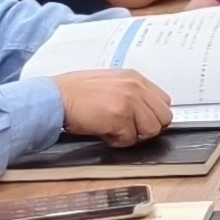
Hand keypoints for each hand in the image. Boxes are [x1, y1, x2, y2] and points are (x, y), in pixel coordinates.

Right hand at [54, 69, 173, 142]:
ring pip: (151, 130)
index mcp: (135, 77)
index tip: (139, 121)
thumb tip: (146, 112)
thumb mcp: (111, 83)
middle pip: (163, 117)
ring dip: (133, 135)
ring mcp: (129, 101)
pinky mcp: (119, 116)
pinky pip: (130, 139)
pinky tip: (104, 131)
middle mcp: (136, 87)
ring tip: (114, 129)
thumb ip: (131, 93)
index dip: (152, 115)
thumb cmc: (77, 92)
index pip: (164, 101)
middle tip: (126, 128)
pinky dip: (117, 141)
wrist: (55, 97)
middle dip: (146, 127)